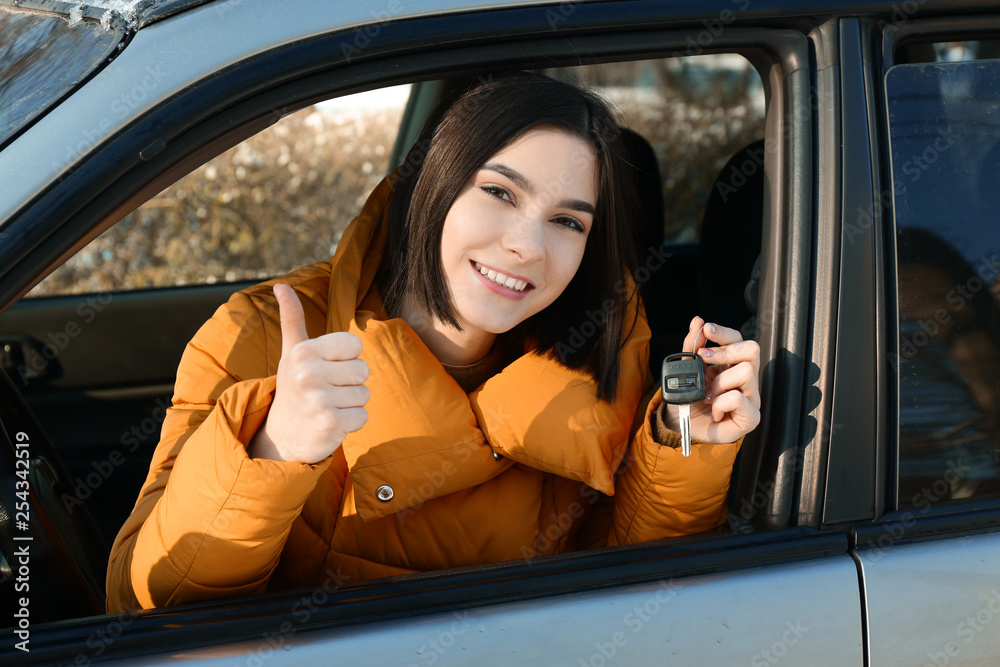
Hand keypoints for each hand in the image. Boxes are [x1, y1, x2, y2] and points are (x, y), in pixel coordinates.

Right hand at [248, 283, 369, 462]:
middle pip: (363, 370)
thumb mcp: (292, 351)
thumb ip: (292, 317)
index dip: (346, 359)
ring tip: (328, 407)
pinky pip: (363, 417)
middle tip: (326, 392)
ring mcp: (319, 399)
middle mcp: (309, 373)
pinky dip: (351, 423)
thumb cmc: (295, 386)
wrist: (282, 435)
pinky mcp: (330, 423)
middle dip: (350, 383)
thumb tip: (281, 284)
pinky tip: (331, 423)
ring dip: (351, 404)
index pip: (355, 345)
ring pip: (365, 394)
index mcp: (305, 351)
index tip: (327, 369)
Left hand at [663, 316, 760, 444]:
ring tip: (708, 395)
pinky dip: (719, 404)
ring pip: (746, 372)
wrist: (680, 426)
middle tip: (705, 360)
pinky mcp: (751, 417)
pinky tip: (714, 411)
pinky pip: (738, 399)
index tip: (707, 330)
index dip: (724, 333)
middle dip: (725, 352)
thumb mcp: (685, 370)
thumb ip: (692, 347)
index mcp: (732, 365)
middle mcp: (746, 379)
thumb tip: (698, 322)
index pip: (739, 339)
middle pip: (751, 349)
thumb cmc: (687, 399)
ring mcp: (751, 397)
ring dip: (719, 382)